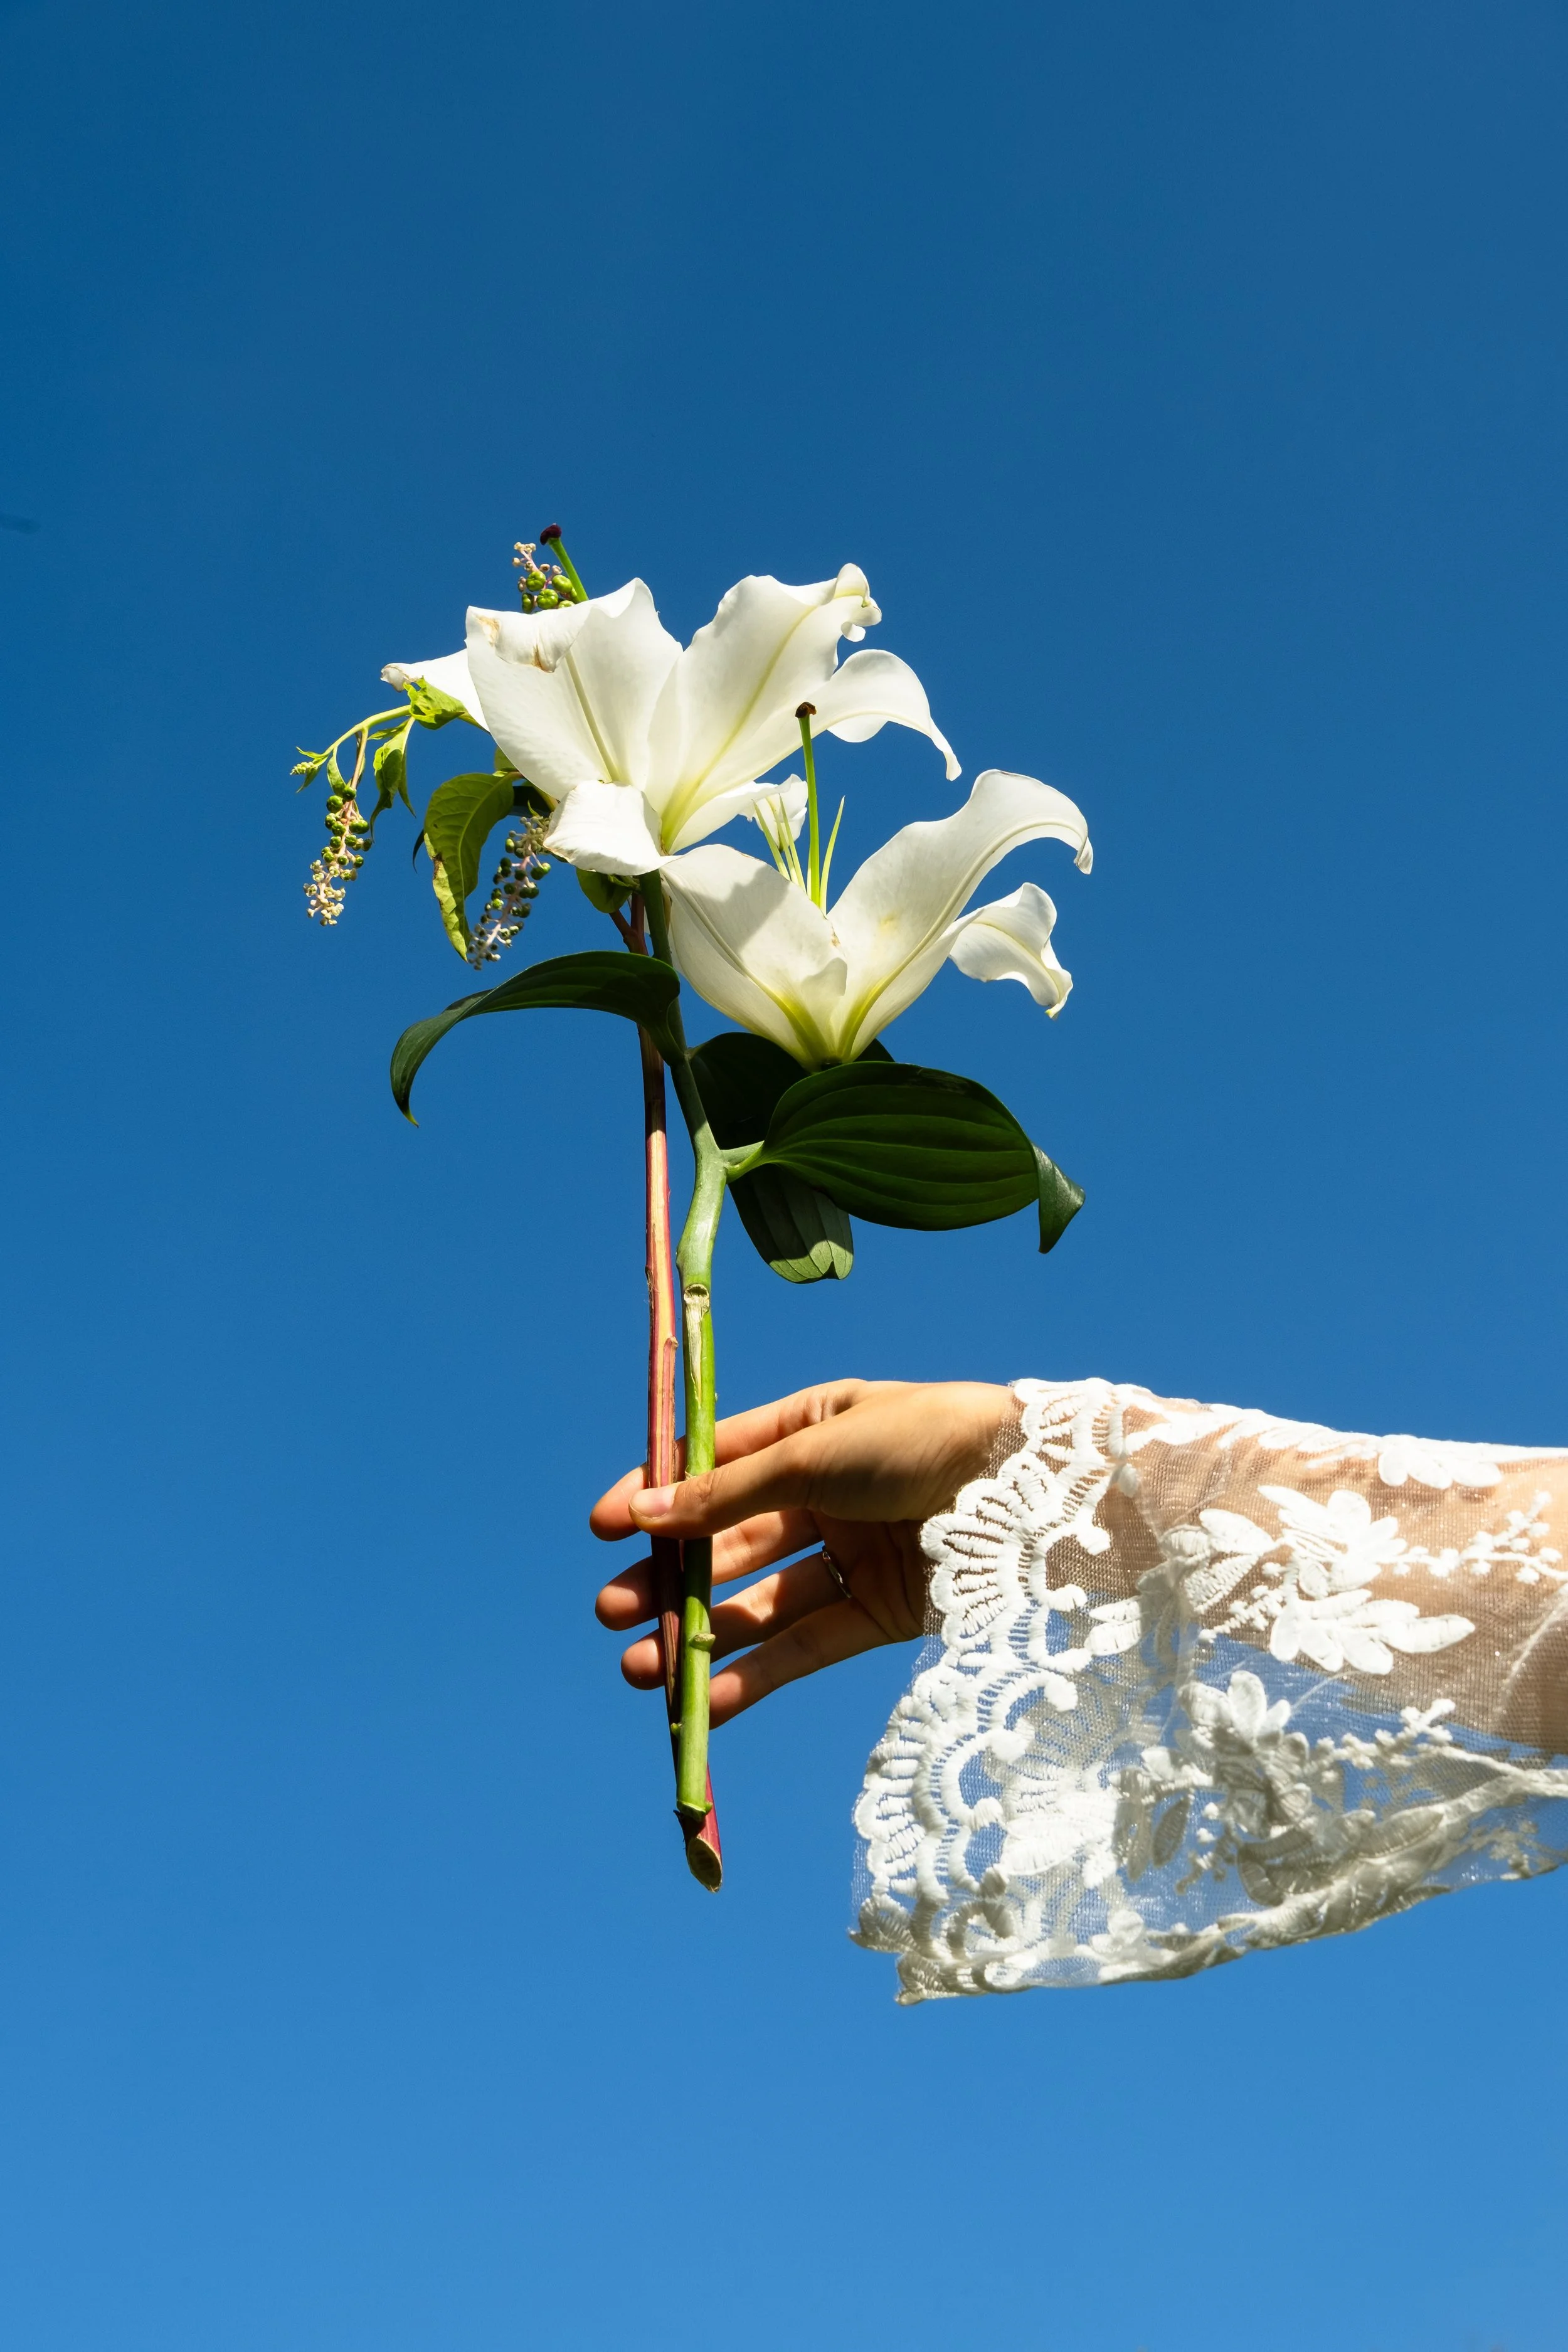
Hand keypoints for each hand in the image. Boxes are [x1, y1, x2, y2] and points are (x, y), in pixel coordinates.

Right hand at [591, 1378, 1014, 1724]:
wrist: (1037, 1494)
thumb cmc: (925, 1442)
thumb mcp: (814, 1453)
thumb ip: (728, 1494)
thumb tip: (640, 1513)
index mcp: (812, 1429)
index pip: (718, 1465)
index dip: (661, 1495)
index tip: (604, 1529)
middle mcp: (828, 1491)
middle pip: (732, 1541)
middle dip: (671, 1578)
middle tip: (612, 1612)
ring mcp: (855, 1555)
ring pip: (762, 1601)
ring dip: (701, 1634)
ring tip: (640, 1669)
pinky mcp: (883, 1614)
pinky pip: (807, 1645)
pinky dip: (758, 1673)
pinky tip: (708, 1699)